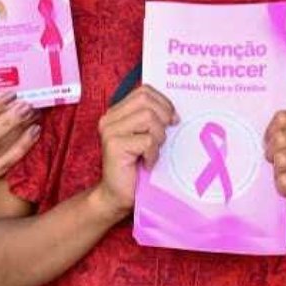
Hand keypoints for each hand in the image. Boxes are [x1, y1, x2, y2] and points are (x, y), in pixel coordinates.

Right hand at [97, 84, 176, 216]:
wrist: (118, 195)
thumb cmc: (136, 168)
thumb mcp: (146, 137)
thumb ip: (153, 119)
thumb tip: (175, 112)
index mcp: (117, 112)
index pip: (144, 91)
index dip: (163, 103)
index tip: (172, 120)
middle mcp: (109, 118)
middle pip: (146, 101)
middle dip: (162, 118)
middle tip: (162, 139)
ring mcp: (110, 131)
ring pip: (148, 117)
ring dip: (158, 137)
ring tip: (151, 152)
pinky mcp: (114, 145)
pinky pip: (147, 140)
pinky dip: (153, 154)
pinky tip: (147, 164)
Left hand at [267, 110, 285, 229]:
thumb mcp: (280, 148)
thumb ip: (283, 123)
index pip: (279, 119)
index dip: (269, 138)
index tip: (275, 152)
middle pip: (278, 138)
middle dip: (272, 159)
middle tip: (282, 171)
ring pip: (280, 159)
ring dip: (277, 175)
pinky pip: (284, 179)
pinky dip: (282, 189)